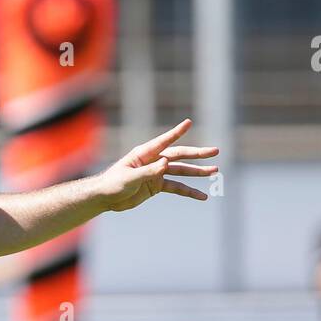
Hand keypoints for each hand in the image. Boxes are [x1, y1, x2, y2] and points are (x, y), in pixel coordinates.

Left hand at [97, 118, 218, 211]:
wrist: (105, 198)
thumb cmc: (112, 184)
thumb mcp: (129, 178)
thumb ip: (148, 171)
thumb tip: (166, 163)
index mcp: (144, 153)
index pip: (164, 141)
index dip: (176, 132)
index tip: (189, 122)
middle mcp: (153, 160)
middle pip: (179, 155)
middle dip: (197, 154)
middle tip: (215, 151)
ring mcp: (156, 173)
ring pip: (181, 171)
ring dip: (197, 172)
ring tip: (215, 172)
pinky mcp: (157, 186)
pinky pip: (177, 188)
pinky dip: (189, 192)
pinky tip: (202, 196)